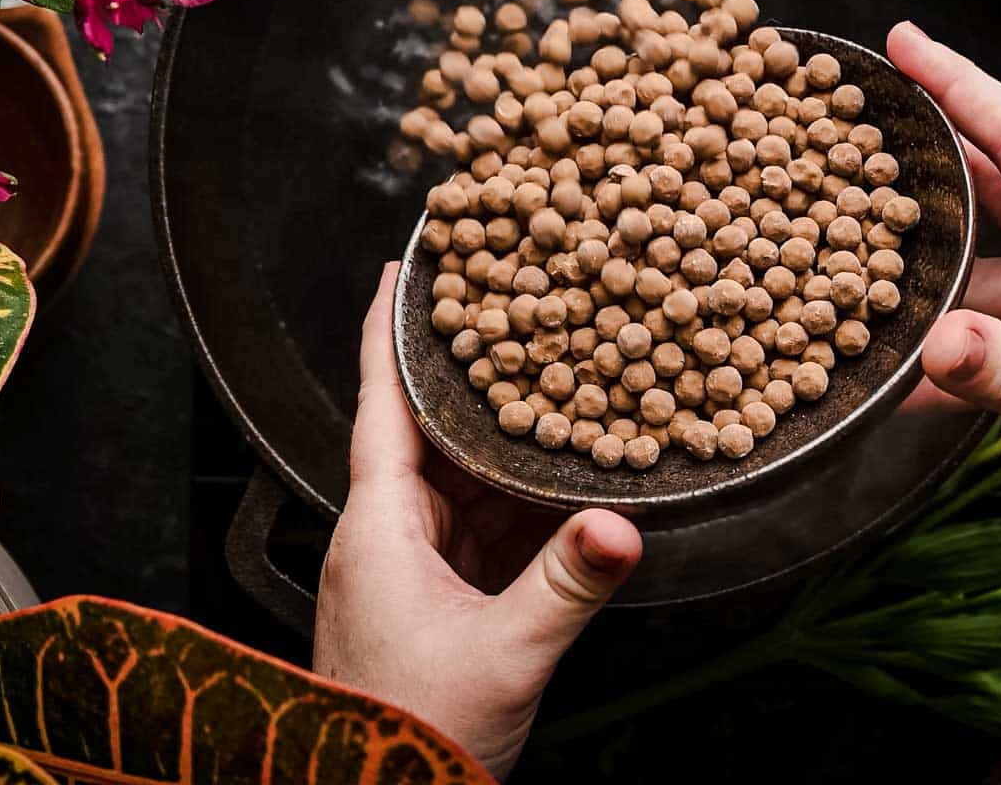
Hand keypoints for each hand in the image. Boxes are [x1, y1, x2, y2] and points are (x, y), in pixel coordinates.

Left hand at [312, 264, 643, 780]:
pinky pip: (480, 531)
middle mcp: (387, 536)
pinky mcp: (436, 603)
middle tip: (524, 318)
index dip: (389, 333)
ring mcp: (409, 570)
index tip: (404, 269)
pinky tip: (567, 488)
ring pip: (462, 483)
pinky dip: (521, 506)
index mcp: (378, 527)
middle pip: (430, 433)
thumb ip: (565, 587)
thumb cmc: (411, 731)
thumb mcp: (502, 656)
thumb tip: (622, 528)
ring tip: (562, 390)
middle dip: (477, 380)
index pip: (380, 404)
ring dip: (508, 446)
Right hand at [887, 22, 1000, 526]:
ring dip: (926, 261)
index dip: (964, 89)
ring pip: (987, 252)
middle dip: (931, 149)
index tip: (908, 41)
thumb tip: (928, 343)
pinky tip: (898, 371)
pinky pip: (994, 320)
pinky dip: (949, 340)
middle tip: (857, 114)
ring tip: (849, 252)